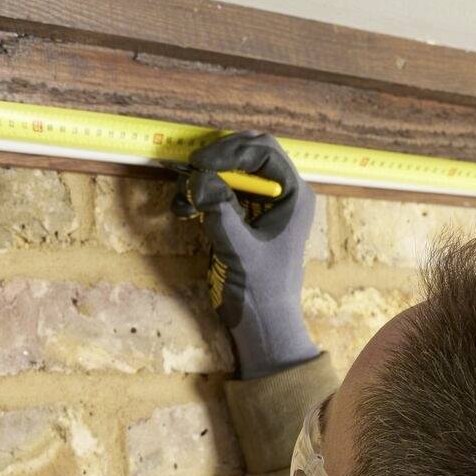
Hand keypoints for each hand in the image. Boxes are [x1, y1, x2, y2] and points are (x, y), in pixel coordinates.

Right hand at [174, 133, 319, 376]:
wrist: (262, 324)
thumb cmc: (260, 290)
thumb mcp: (239, 249)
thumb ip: (220, 210)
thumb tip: (197, 179)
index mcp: (293, 195)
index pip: (264, 152)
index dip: (230, 151)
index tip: (200, 164)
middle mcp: (281, 192)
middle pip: (250, 152)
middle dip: (217, 157)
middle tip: (191, 169)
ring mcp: (262, 203)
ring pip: (232, 170)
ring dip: (204, 177)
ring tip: (182, 197)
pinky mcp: (244, 216)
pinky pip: (222, 190)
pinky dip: (201, 193)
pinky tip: (184, 208)